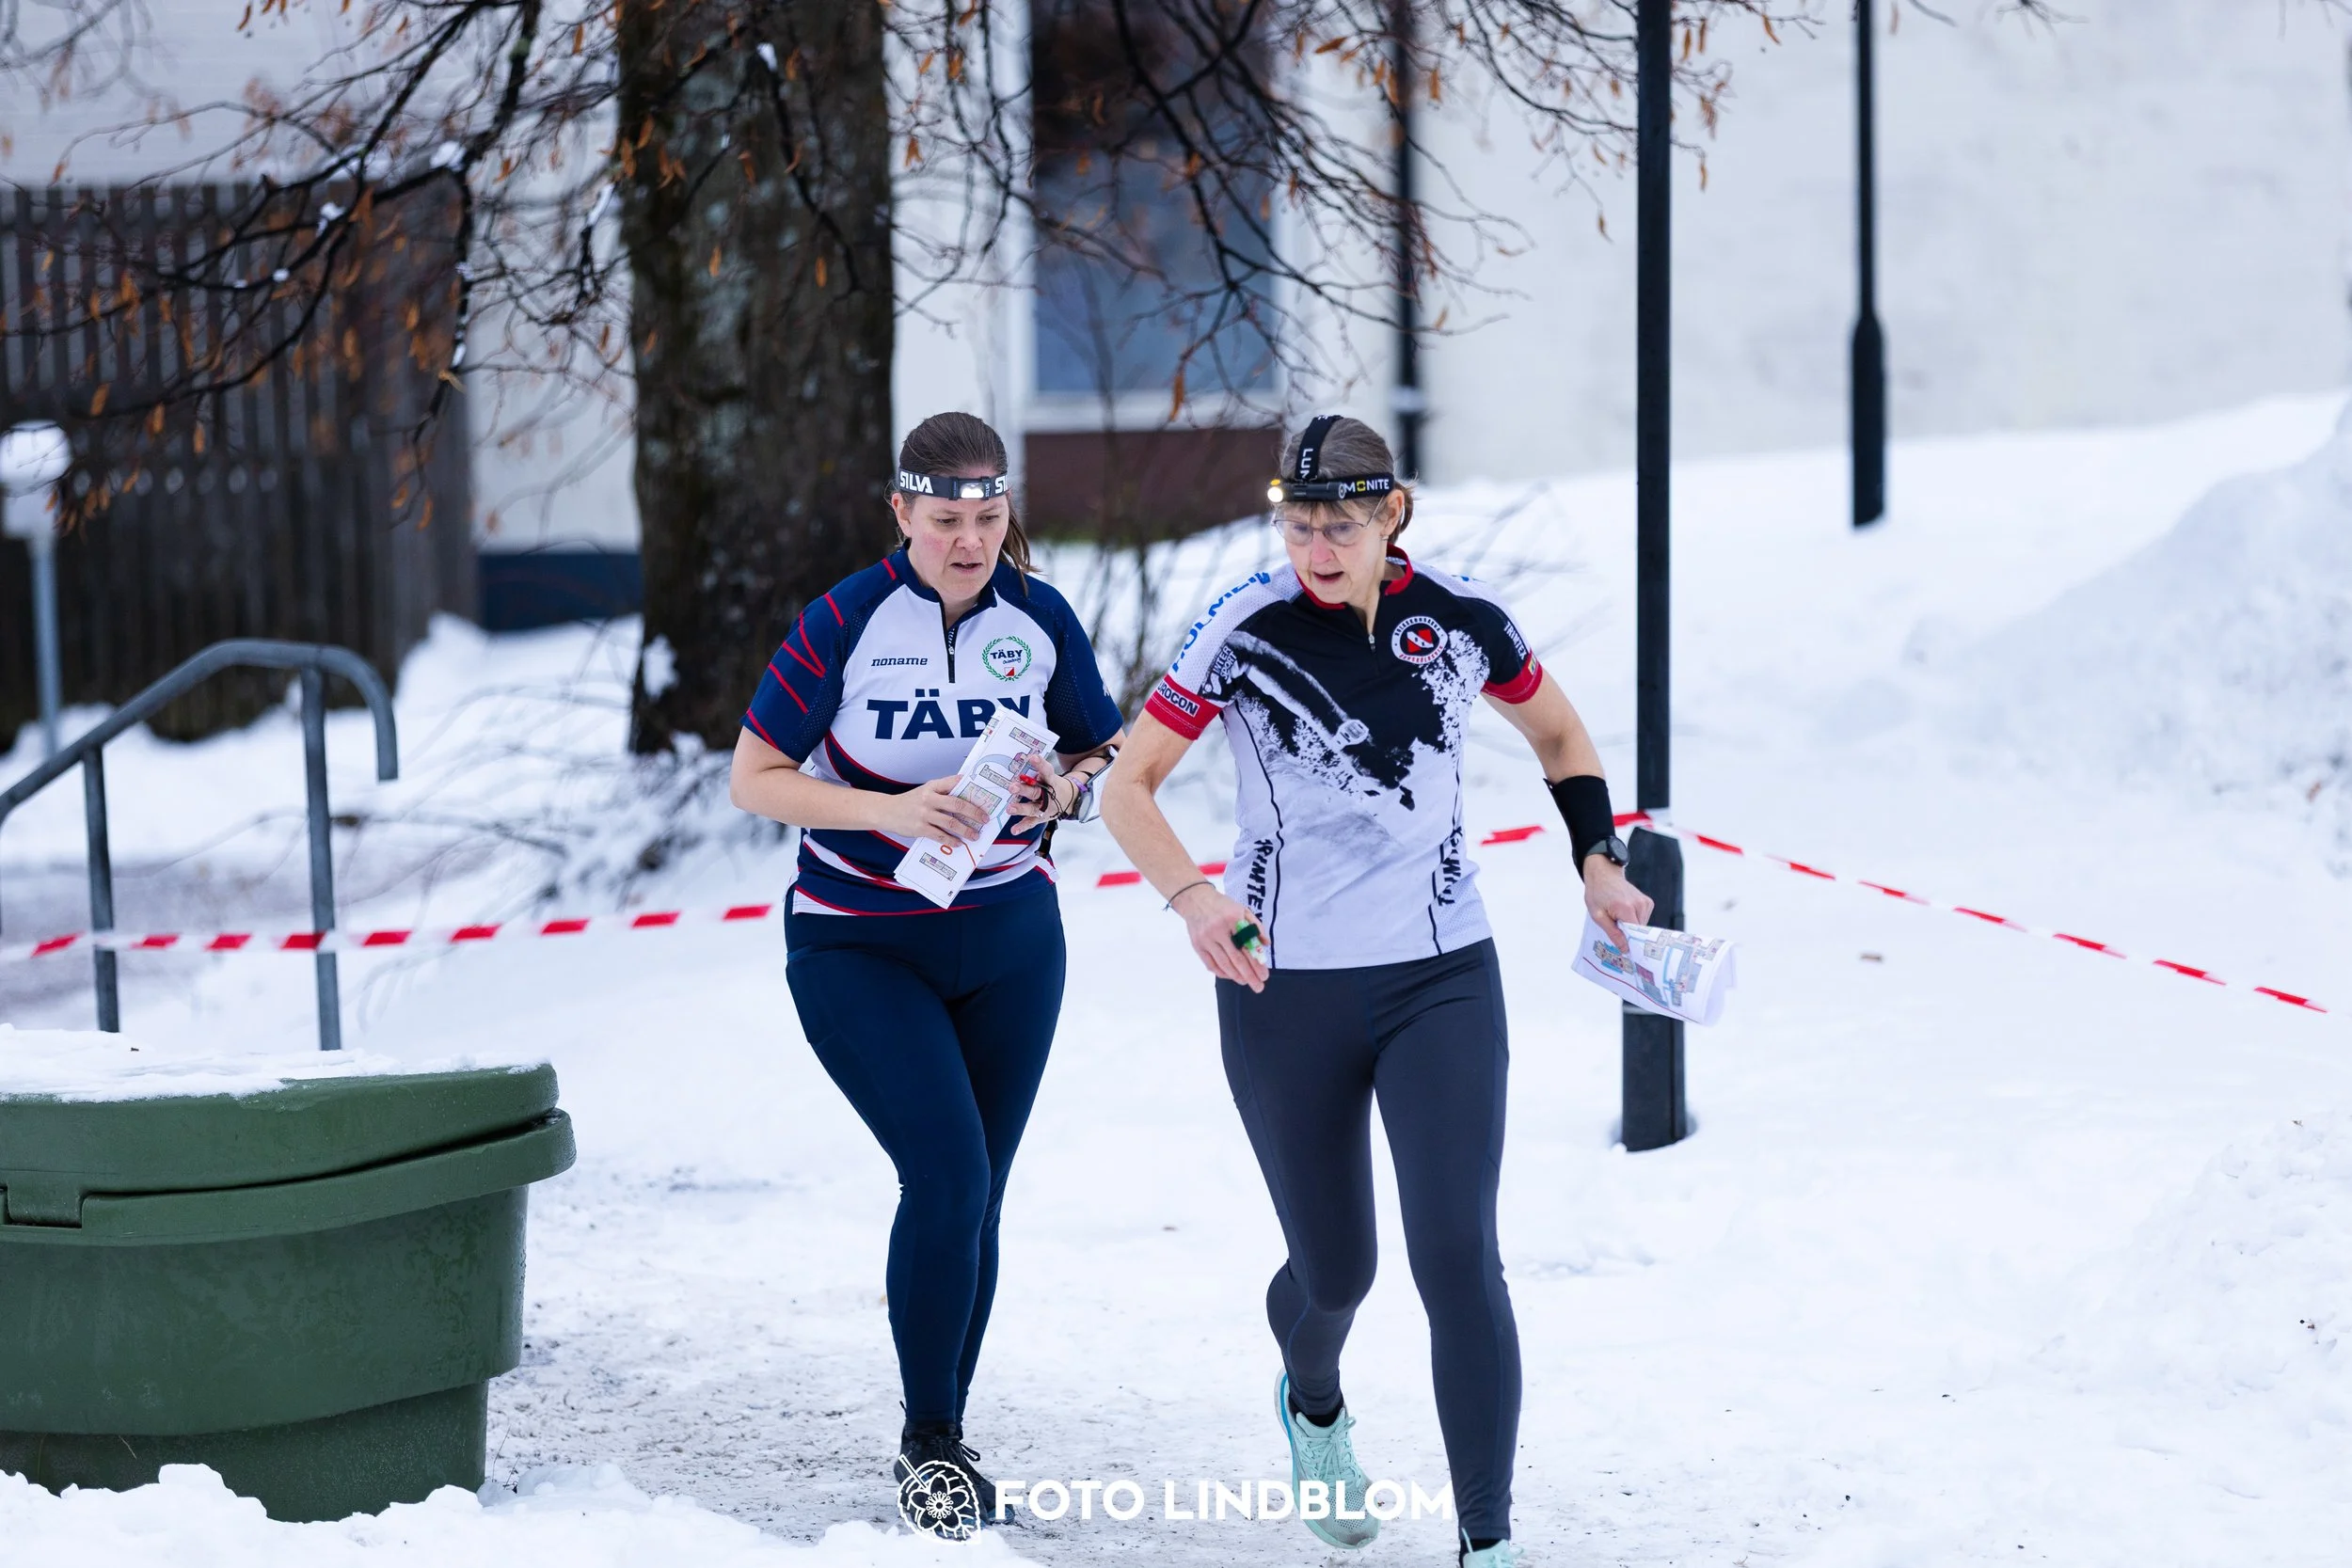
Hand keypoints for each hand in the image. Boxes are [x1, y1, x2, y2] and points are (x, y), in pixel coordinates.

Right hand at [874, 774, 989, 844]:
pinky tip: (959, 843)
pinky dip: (952, 841)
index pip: (954, 783)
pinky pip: (940, 836)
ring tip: (975, 835)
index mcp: (932, 786)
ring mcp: (924, 814)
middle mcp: (929, 798)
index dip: (970, 787)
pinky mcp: (920, 828)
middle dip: (974, 813)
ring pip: (951, 823)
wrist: (886, 811)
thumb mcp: (925, 790)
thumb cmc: (910, 801)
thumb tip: (966, 796)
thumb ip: (942, 792)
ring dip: (966, 830)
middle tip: (985, 819)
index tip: (984, 794)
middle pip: (957, 805)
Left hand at [1005, 751, 1069, 833]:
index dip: (1040, 764)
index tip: (1033, 757)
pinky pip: (1031, 822)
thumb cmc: (1054, 785)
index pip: (1046, 771)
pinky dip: (1023, 826)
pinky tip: (1014, 829)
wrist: (1070, 799)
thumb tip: (1019, 759)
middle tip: (1012, 787)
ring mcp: (1045, 808)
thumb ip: (1038, 771)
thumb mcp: (1049, 776)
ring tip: (1010, 808)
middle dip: (1024, 790)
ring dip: (1021, 808)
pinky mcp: (1041, 818)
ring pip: (1032, 808)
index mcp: (1051, 781)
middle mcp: (1048, 795)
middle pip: (1035, 792)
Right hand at [1173, 882, 1269, 992]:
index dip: (1257, 963)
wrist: (1195, 899)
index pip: (1247, 946)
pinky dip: (1221, 972)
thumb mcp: (1242, 909)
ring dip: (1236, 976)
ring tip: (1246, 982)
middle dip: (1249, 975)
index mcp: (1233, 919)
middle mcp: (1218, 930)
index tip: (1264, 975)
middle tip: (1258, 986)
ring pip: (1223, 964)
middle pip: (1236, 959)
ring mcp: (1206, 939)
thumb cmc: (1222, 906)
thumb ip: (1256, 925)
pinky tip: (1231, 976)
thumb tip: (1266, 944)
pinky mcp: (1197, 945)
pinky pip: (1210, 964)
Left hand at [1583, 859, 1653, 951]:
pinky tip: (1624, 913)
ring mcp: (1646, 903)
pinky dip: (1634, 920)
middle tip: (1615, 929)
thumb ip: (1613, 933)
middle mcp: (1640, 905)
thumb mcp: (1598, 916)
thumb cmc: (1597, 893)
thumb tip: (1626, 949)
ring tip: (1618, 917)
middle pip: (1639, 932)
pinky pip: (1643, 919)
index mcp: (1626, 908)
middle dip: (1628, 934)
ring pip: (1642, 926)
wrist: (1603, 874)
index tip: (1624, 950)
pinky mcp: (1648, 902)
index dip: (1629, 943)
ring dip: (1631, 926)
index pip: (1635, 934)